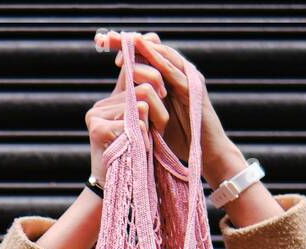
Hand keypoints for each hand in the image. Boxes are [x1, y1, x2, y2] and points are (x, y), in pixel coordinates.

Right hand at [85, 62, 167, 186]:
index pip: (130, 69)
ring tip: (150, 138)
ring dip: (154, 122)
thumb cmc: (135, 158)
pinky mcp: (98, 130)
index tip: (163, 90)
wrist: (115, 190)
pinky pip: (135, 122)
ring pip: (141, 103)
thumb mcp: (143, 127)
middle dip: (160, 105)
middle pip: (143, 88)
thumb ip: (148, 104)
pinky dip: (144, 137)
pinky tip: (141, 149)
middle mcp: (100, 106)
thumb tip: (162, 73)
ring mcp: (96, 116)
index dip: (150, 70)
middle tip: (162, 125)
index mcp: (110, 101)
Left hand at [102, 30, 246, 188]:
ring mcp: (188, 79)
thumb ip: (140, 104)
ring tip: (125, 37)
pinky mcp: (194, 89)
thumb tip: (120, 98)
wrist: (203, 155)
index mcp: (167, 80)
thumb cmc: (179, 139)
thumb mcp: (152, 118)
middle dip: (129, 42)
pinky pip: (175, 71)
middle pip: (153, 50)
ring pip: (164, 55)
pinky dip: (159, 59)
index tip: (101, 42)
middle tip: (108, 37)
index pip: (144, 56)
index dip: (124, 47)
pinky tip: (145, 50)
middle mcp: (178, 75)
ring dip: (143, 45)